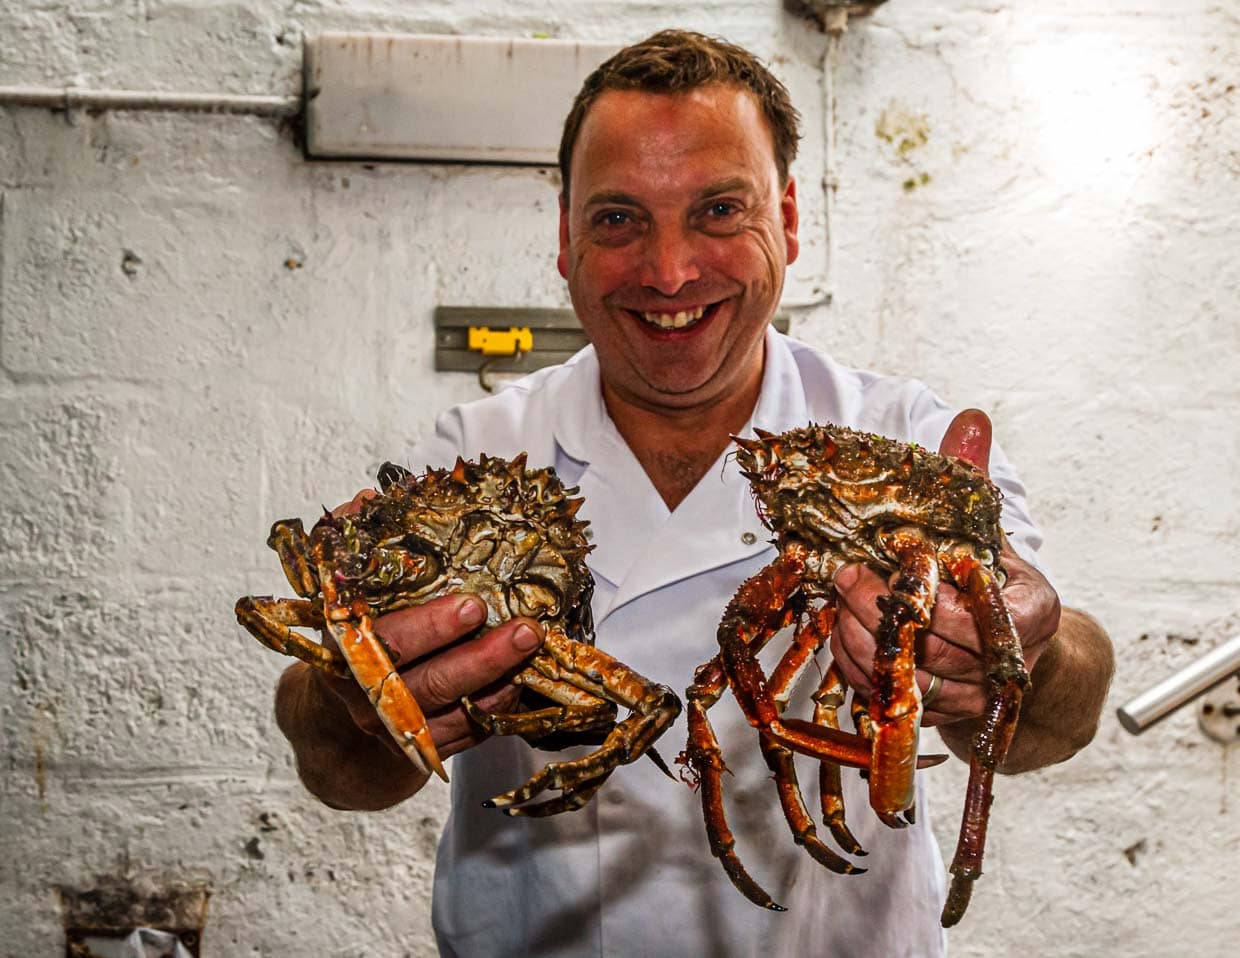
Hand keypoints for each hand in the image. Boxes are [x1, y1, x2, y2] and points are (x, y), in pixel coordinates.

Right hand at [316, 490, 545, 761]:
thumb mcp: (341, 586)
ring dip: (497, 681)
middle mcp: (365, 695)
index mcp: (342, 648)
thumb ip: (356, 543)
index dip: (430, 628)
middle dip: (478, 659)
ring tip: (532, 647)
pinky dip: (495, 709)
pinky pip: (463, 735)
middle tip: (522, 630)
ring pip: (450, 714)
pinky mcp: (420, 748)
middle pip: (425, 685)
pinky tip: (522, 681)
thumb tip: (371, 500)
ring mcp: (393, 728)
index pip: (385, 643)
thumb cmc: (350, 630)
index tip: (473, 604)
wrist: (337, 709)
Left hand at [828, 410, 1060, 726]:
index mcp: (1031, 615)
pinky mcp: (940, 715)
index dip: (940, 599)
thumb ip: (972, 476)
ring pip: (914, 683)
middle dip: (886, 613)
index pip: (990, 622)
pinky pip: (894, 699)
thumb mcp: (983, 522)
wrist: (1000, 637)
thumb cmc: (986, 570)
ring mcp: (973, 698)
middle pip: (942, 654)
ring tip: (839, 601)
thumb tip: (971, 419)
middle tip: (847, 576)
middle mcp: (1008, 666)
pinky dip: (861, 668)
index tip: (901, 562)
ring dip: (866, 643)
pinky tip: (841, 631)